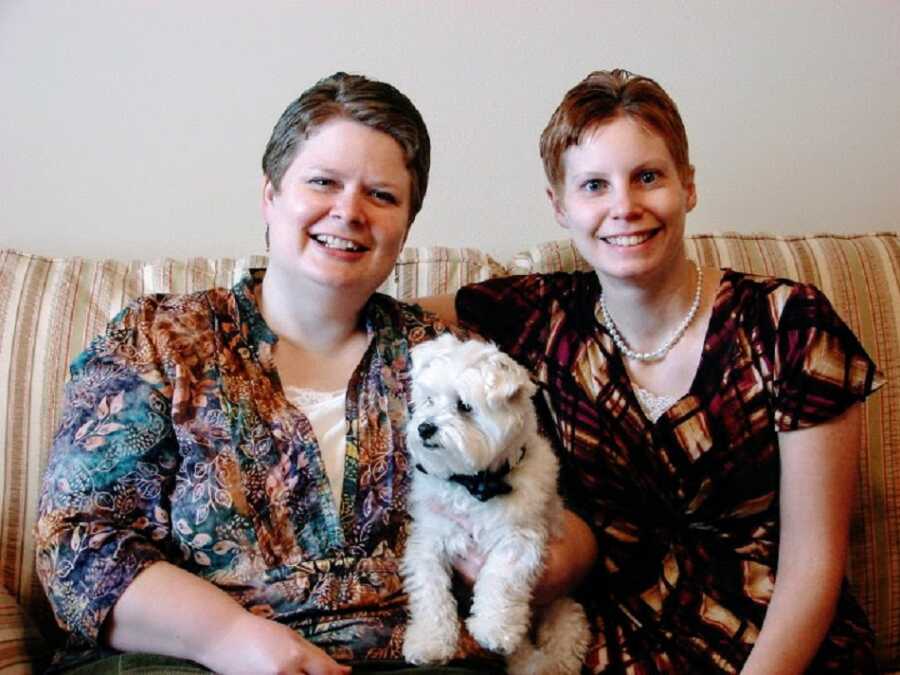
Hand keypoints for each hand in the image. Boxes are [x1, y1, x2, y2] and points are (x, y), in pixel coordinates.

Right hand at [202, 612, 349, 674]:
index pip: (326, 673)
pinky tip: (287, 674)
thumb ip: (315, 655)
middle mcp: (284, 672)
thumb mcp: (290, 637)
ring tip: (297, 671)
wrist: (222, 637)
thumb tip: (341, 670)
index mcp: (295, 655)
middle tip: (315, 673)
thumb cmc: (258, 632)